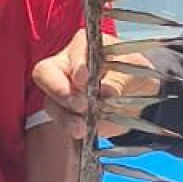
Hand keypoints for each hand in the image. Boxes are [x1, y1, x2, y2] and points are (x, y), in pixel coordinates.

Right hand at [30, 32, 157, 142]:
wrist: (136, 98)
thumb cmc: (134, 74)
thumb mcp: (136, 72)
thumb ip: (120, 79)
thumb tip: (107, 92)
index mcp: (85, 46)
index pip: (73, 52)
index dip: (77, 66)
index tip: (84, 79)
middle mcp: (66, 65)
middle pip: (46, 74)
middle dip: (60, 91)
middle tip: (80, 105)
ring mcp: (61, 90)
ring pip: (50, 102)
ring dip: (65, 117)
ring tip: (82, 128)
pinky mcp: (64, 113)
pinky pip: (59, 122)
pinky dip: (69, 130)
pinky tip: (80, 135)